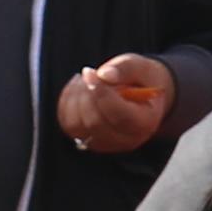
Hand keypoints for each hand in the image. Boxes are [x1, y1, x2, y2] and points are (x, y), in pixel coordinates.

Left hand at [55, 54, 176, 152]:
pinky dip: (67, 102)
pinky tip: (79, 89)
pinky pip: (67, 123)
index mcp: (144, 122)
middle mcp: (125, 139)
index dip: (102, 93)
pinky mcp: (87, 140)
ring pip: (76, 125)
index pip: (120, 116)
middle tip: (90, 73)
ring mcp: (105, 143)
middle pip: (95, 122)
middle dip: (86, 93)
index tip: (90, 72)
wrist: (142, 96)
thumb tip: (104, 74)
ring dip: (75, 97)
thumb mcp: (141, 67)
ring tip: (86, 81)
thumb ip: (126, 68)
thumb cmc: (142, 80)